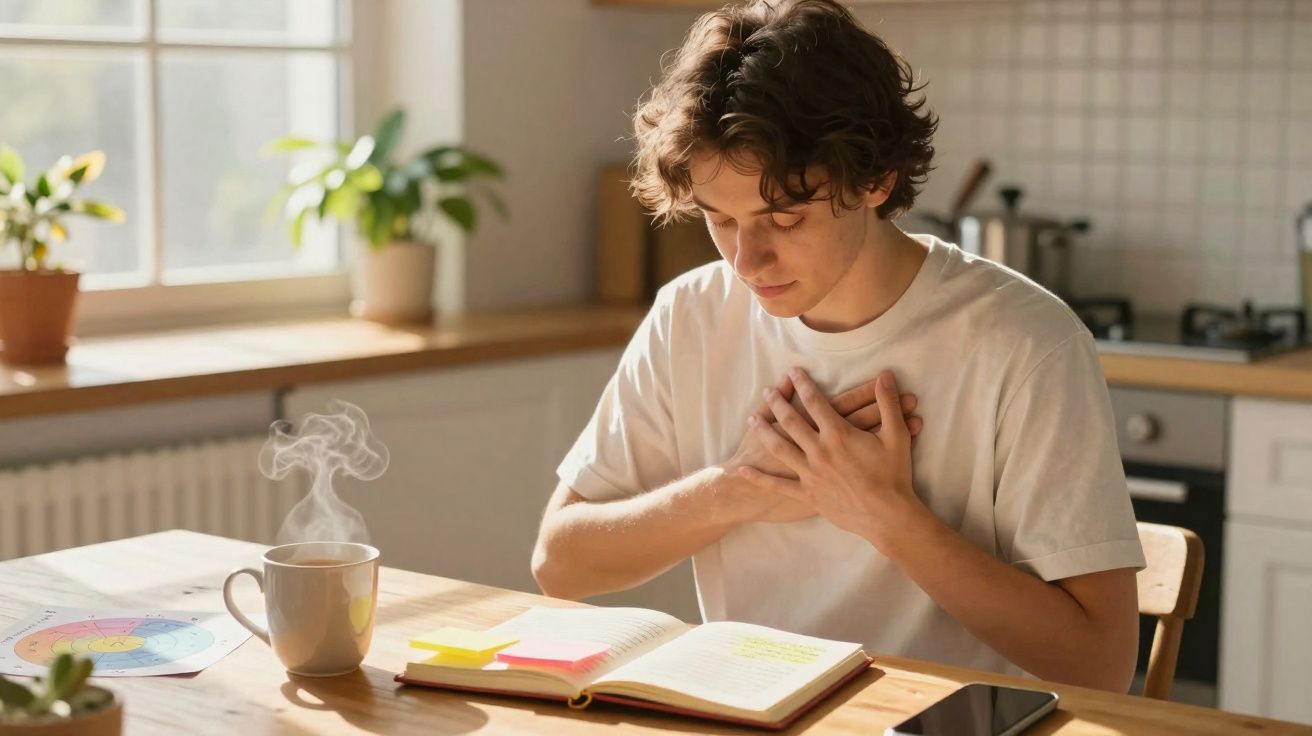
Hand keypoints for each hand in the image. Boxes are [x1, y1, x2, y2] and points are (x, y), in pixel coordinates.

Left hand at [741, 368, 923, 544]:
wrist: (887, 516)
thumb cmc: (894, 475)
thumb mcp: (896, 436)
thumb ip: (888, 403)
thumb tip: (886, 376)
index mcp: (838, 434)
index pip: (814, 401)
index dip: (802, 384)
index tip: (793, 371)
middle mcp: (819, 451)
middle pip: (791, 421)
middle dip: (777, 403)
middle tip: (767, 390)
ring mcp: (810, 474)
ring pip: (779, 448)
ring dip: (764, 431)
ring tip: (752, 418)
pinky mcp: (807, 495)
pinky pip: (778, 485)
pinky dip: (758, 478)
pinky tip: (743, 470)